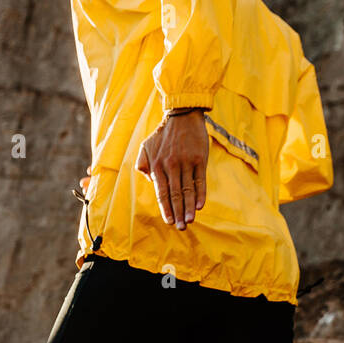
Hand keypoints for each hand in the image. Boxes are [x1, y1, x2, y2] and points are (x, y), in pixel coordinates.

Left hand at [135, 110, 208, 229]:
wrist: (182, 115)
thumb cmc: (162, 134)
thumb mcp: (146, 147)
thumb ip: (143, 165)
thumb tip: (149, 181)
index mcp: (157, 166)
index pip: (162, 192)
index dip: (166, 208)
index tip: (169, 221)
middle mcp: (171, 165)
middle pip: (175, 195)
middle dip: (178, 213)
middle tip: (181, 227)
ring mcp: (186, 162)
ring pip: (188, 190)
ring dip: (189, 207)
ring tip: (190, 221)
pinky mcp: (200, 158)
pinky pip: (200, 180)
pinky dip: (200, 194)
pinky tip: (200, 206)